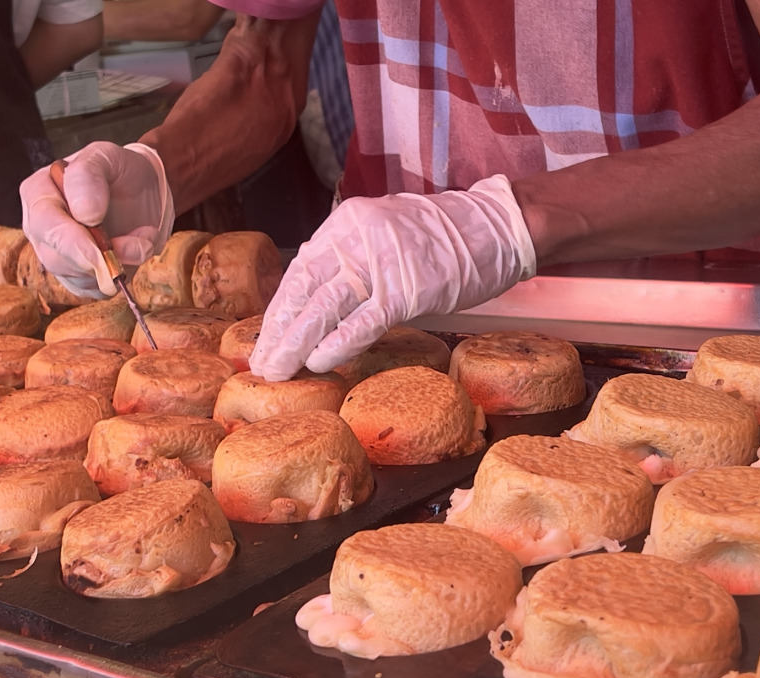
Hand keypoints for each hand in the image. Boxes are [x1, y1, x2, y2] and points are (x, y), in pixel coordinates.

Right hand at [19, 142, 174, 296]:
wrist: (145, 193)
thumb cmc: (121, 171)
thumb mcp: (106, 156)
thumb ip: (89, 176)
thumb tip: (84, 214)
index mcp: (38, 193)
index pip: (44, 222)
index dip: (71, 238)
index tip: (98, 239)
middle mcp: (41, 227)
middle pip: (54, 257)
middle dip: (93, 259)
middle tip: (129, 252)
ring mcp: (58, 255)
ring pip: (75, 277)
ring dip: (113, 266)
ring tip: (141, 240)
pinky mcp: (80, 276)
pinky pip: (91, 290)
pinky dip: (116, 280)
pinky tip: (132, 255)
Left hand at [249, 175, 536, 380]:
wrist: (497, 227)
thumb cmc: (447, 237)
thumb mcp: (386, 234)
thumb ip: (355, 260)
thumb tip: (326, 300)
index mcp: (346, 223)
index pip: (301, 270)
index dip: (281, 309)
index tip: (266, 338)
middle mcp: (354, 237)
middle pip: (304, 290)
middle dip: (280, 332)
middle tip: (261, 365)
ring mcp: (379, 262)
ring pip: (325, 308)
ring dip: (297, 344)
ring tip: (278, 372)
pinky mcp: (405, 288)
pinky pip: (363, 322)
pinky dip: (338, 344)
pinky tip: (319, 364)